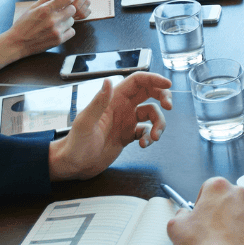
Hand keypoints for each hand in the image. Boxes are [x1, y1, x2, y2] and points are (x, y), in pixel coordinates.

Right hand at [0, 0, 76, 71]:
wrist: (18, 43)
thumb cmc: (24, 24)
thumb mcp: (32, 8)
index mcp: (45, 10)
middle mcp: (53, 20)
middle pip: (72, 9)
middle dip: (68, 9)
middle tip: (61, 12)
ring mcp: (57, 31)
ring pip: (72, 21)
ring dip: (66, 20)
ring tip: (57, 22)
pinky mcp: (59, 40)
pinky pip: (72, 32)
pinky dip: (67, 30)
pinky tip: (59, 30)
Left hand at [48, 72, 173, 180]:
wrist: (74, 164)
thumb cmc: (75, 144)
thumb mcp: (86, 122)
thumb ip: (98, 102)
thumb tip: (108, 81)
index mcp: (113, 99)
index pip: (137, 82)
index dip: (154, 79)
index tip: (167, 85)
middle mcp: (122, 107)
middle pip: (149, 93)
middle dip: (163, 97)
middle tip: (169, 106)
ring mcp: (126, 121)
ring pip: (152, 114)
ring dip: (159, 124)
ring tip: (154, 137)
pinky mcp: (128, 135)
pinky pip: (147, 131)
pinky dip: (150, 137)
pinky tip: (144, 145)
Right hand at [167, 177, 243, 244]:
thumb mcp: (176, 226)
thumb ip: (181, 214)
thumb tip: (184, 214)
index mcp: (219, 188)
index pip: (211, 187)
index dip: (205, 201)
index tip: (203, 213)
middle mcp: (241, 194)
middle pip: (231, 198)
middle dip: (223, 211)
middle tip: (214, 229)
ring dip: (238, 222)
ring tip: (227, 240)